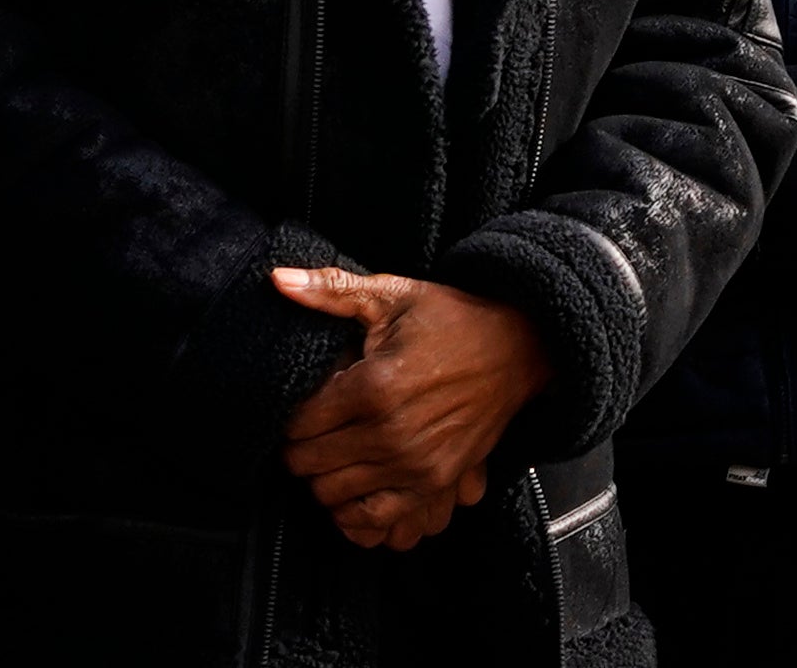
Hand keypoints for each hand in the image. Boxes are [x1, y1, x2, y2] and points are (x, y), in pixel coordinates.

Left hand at [275, 269, 553, 548]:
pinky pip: (372, 518)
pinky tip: (355, 481)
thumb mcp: (393, 295)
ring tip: (335, 450)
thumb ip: (331, 290)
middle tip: (315, 428)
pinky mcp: (434, 482)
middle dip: (300, 447)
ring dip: (323, 475)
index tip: (307, 403)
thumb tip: (277, 279)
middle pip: (308, 463)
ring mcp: (414, 463)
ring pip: (331, 494)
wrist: (519, 347)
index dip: (292, 414)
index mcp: (375, 385)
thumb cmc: (452, 319)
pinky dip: (353, 509)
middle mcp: (391, 432)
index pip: (298, 425)